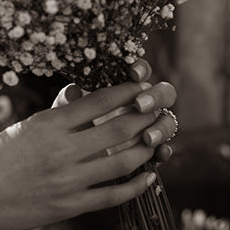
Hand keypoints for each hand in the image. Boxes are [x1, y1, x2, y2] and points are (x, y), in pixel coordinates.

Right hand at [0, 78, 166, 229]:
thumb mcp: (26, 127)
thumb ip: (59, 114)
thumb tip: (85, 95)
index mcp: (48, 125)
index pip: (99, 102)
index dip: (127, 92)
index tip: (143, 86)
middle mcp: (61, 151)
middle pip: (119, 130)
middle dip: (146, 117)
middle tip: (160, 110)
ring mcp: (67, 181)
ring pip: (123, 163)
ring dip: (147, 149)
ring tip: (157, 139)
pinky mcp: (69, 206)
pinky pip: (113, 195)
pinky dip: (136, 186)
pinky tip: (149, 176)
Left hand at [52, 59, 176, 162]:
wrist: (67, 159)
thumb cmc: (65, 128)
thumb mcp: (61, 115)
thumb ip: (67, 103)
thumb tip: (72, 92)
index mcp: (123, 88)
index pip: (140, 72)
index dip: (141, 70)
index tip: (134, 72)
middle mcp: (142, 105)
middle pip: (164, 94)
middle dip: (156, 97)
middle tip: (141, 104)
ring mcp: (149, 129)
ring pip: (167, 122)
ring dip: (162, 127)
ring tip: (148, 137)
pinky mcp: (149, 152)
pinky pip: (164, 151)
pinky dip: (164, 152)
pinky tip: (159, 155)